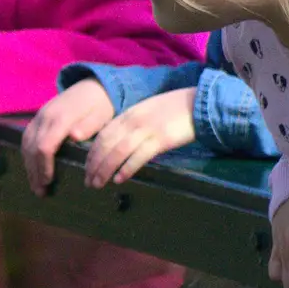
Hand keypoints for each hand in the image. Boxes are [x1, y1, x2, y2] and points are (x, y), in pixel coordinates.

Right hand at [22, 80, 115, 194]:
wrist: (94, 85)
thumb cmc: (101, 104)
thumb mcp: (102, 114)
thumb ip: (89, 125)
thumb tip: (75, 136)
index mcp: (61, 118)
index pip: (45, 146)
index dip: (44, 166)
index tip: (48, 182)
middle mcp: (45, 116)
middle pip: (31, 148)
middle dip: (34, 171)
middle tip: (40, 191)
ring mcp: (39, 116)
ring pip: (25, 143)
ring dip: (28, 165)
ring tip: (35, 185)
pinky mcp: (38, 117)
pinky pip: (26, 137)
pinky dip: (27, 154)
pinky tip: (33, 167)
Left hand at [80, 89, 196, 188]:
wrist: (201, 103)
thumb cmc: (177, 108)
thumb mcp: (148, 111)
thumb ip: (134, 123)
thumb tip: (121, 142)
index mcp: (129, 114)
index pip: (102, 135)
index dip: (92, 154)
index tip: (87, 168)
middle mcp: (133, 122)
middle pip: (106, 145)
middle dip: (94, 165)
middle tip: (88, 182)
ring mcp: (147, 130)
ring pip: (117, 153)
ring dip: (104, 170)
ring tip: (98, 184)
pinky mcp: (161, 140)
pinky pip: (138, 157)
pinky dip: (126, 169)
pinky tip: (119, 180)